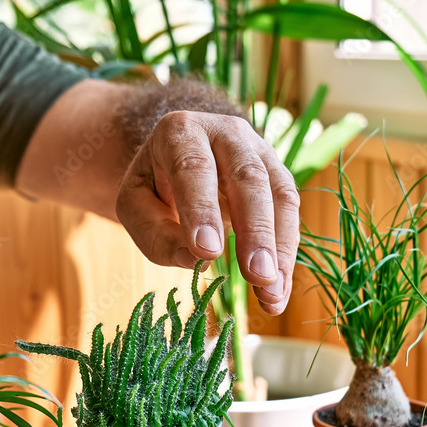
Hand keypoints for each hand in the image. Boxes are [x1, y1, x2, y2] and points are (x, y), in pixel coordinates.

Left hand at [116, 111, 299, 314]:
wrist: (179, 158)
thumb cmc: (154, 186)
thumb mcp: (135, 206)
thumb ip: (155, 233)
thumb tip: (194, 261)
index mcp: (182, 131)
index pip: (194, 168)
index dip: (203, 210)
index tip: (208, 252)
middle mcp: (227, 134)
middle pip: (248, 178)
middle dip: (255, 230)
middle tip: (257, 275)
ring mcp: (260, 151)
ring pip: (279, 195)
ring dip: (279, 248)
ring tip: (271, 294)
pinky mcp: (279, 176)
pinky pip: (291, 214)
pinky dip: (286, 255)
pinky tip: (278, 290)